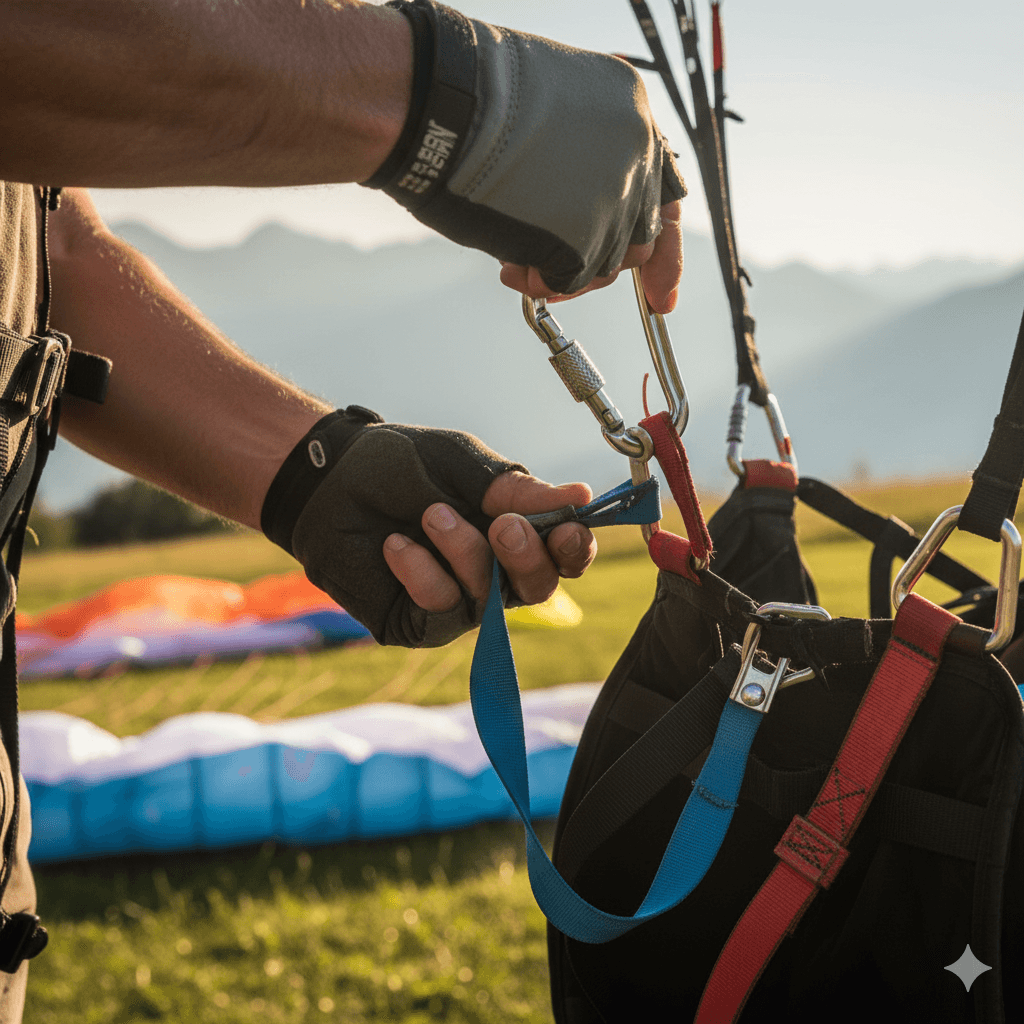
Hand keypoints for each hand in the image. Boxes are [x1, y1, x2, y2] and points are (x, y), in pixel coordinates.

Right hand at [365, 2, 686, 299]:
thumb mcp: (555, 112)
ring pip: (608, 264)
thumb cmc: (474, 105)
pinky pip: (575, 279)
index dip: (663, 250)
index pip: (665, 193)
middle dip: (597, 263)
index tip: (660, 294)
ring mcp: (615, 198)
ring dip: (565, 274)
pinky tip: (512, 266)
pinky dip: (544, 283)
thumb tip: (585, 205)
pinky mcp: (584, 238)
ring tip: (517, 258)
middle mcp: (637, 153)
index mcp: (633, 110)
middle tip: (553, 275)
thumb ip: (587, 156)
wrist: (439, 107)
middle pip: (638, 237)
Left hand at [383, 472, 596, 612]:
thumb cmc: (398, 465)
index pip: (563, 555)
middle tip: (501, 524)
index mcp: (514, 530)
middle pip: (538, 587)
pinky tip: (396, 545)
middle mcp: (494, 572)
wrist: (328, 480)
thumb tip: (581, 497)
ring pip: (490, 600)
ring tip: (431, 514)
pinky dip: (422, 573)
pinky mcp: (418, 623)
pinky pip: (441, 610)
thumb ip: (517, 490)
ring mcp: (457, 601)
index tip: (566, 530)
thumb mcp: (464, 466)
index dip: (573, 549)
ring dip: (465, 553)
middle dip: (526, 557)